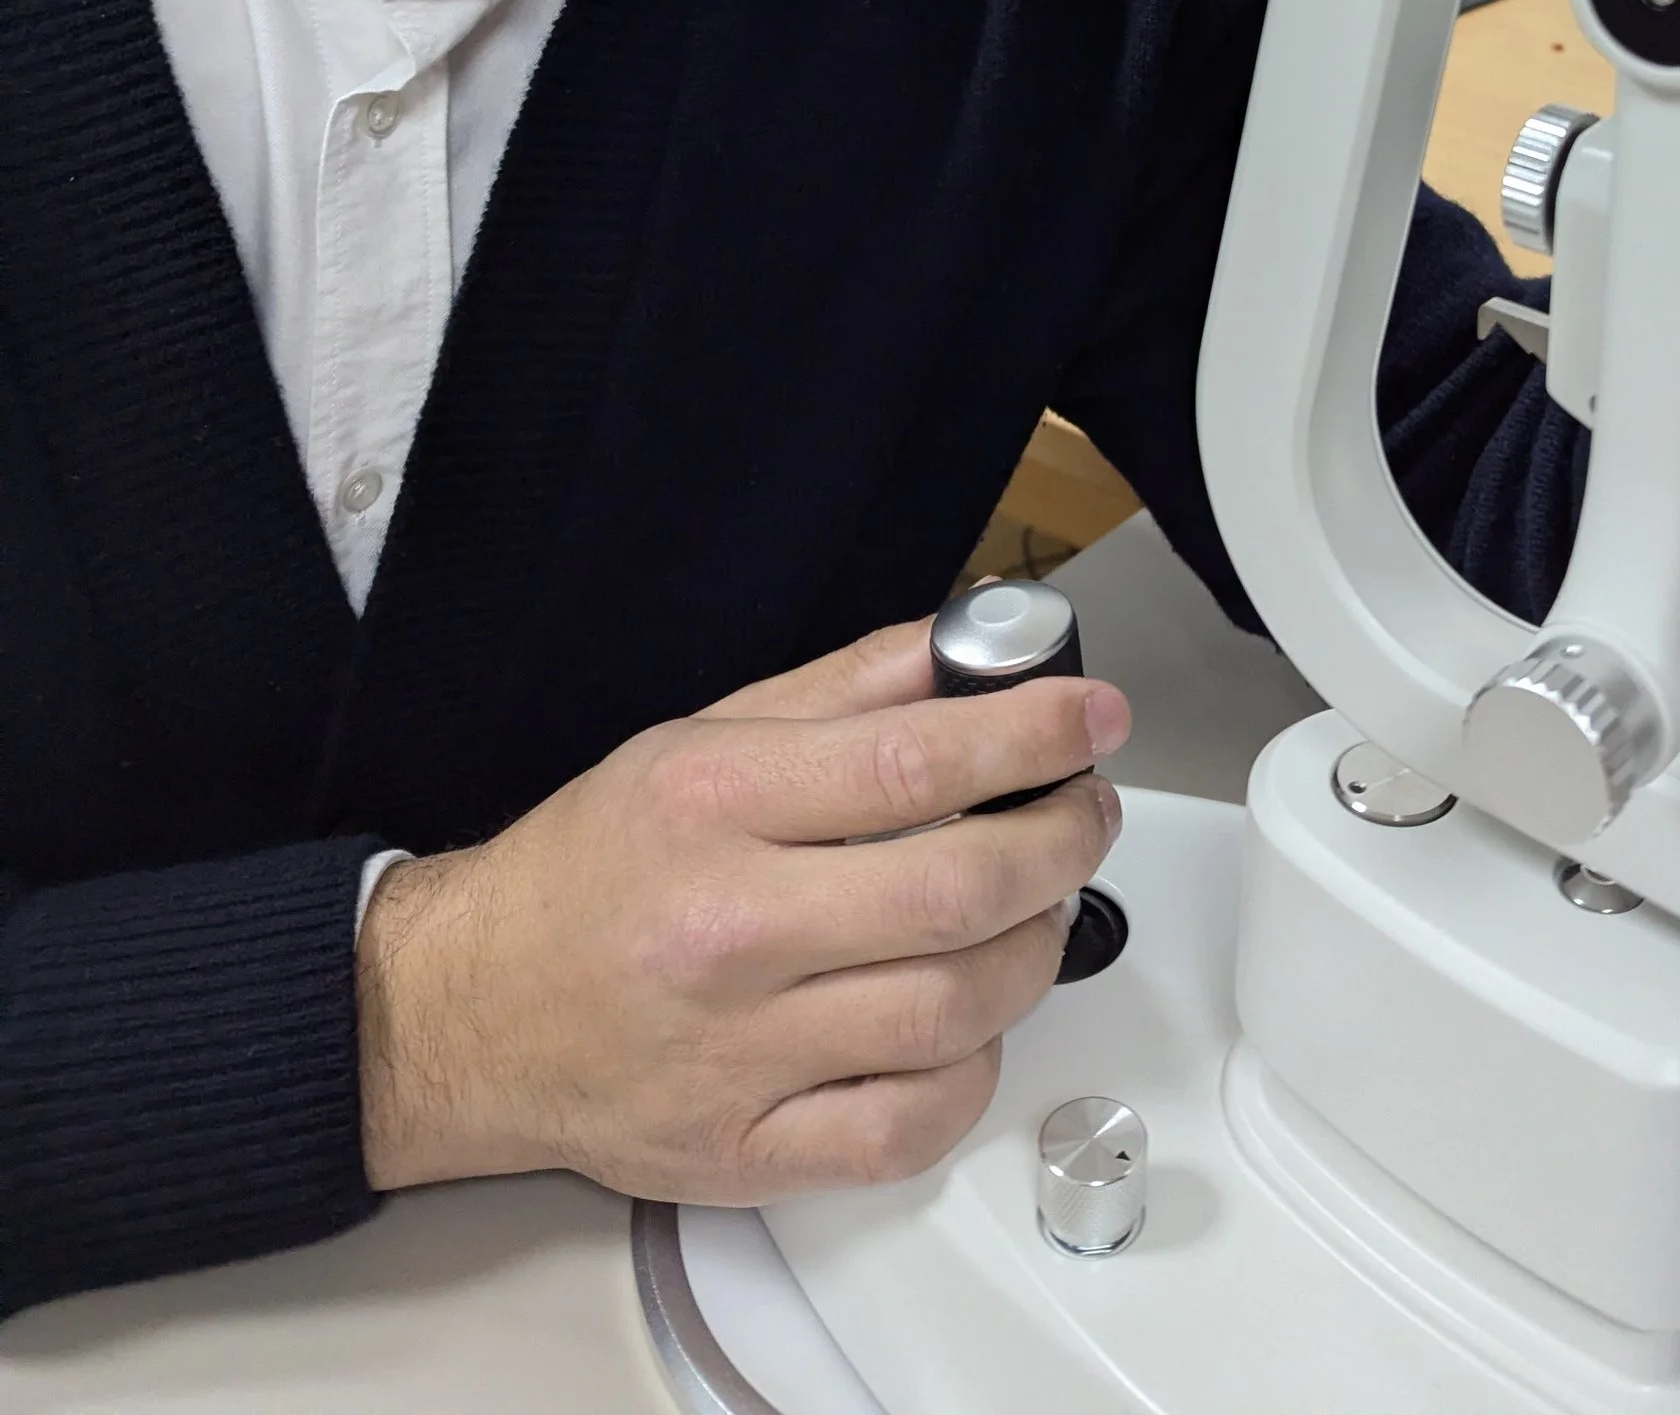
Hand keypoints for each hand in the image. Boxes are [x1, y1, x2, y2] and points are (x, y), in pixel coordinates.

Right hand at [357, 616, 1128, 1200]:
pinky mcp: (747, 1152)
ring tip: (1039, 905)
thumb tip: (978, 647)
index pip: (911, 764)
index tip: (1093, 716)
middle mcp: (729, 933)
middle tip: (1085, 809)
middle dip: (1060, 839)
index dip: (1031, 735)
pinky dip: (972, 1071)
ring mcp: (740, 1056)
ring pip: (954, 1011)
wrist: (466, 1013)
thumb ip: (850, 690)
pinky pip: (909, 1126)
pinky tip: (971, 1020)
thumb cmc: (591, 868)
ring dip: (1034, 949)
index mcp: (714, 808)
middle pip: (956, 892)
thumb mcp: (702, 738)